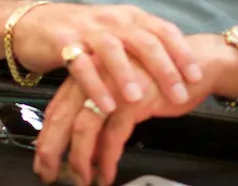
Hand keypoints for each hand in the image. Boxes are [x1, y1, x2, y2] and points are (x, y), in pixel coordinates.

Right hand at [12, 3, 201, 117]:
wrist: (35, 22)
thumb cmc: (84, 33)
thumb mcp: (117, 32)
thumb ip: (142, 45)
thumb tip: (177, 68)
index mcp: (129, 16)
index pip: (162, 30)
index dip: (181, 52)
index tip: (197, 76)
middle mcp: (112, 19)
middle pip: (143, 41)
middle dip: (164, 68)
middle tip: (179, 94)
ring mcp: (88, 29)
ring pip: (112, 50)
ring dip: (127, 74)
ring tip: (139, 99)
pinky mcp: (64, 42)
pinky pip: (81, 65)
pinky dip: (95, 85)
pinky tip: (106, 105)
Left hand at [33, 34, 234, 185]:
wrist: (195, 62)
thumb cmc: (157, 77)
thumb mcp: (121, 90)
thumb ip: (100, 110)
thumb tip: (85, 147)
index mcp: (88, 73)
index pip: (57, 109)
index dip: (46, 137)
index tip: (43, 161)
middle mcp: (95, 77)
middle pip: (62, 118)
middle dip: (52, 151)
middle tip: (48, 175)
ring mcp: (113, 87)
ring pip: (84, 129)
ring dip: (79, 160)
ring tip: (81, 181)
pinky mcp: (133, 100)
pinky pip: (113, 136)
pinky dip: (107, 160)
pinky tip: (106, 174)